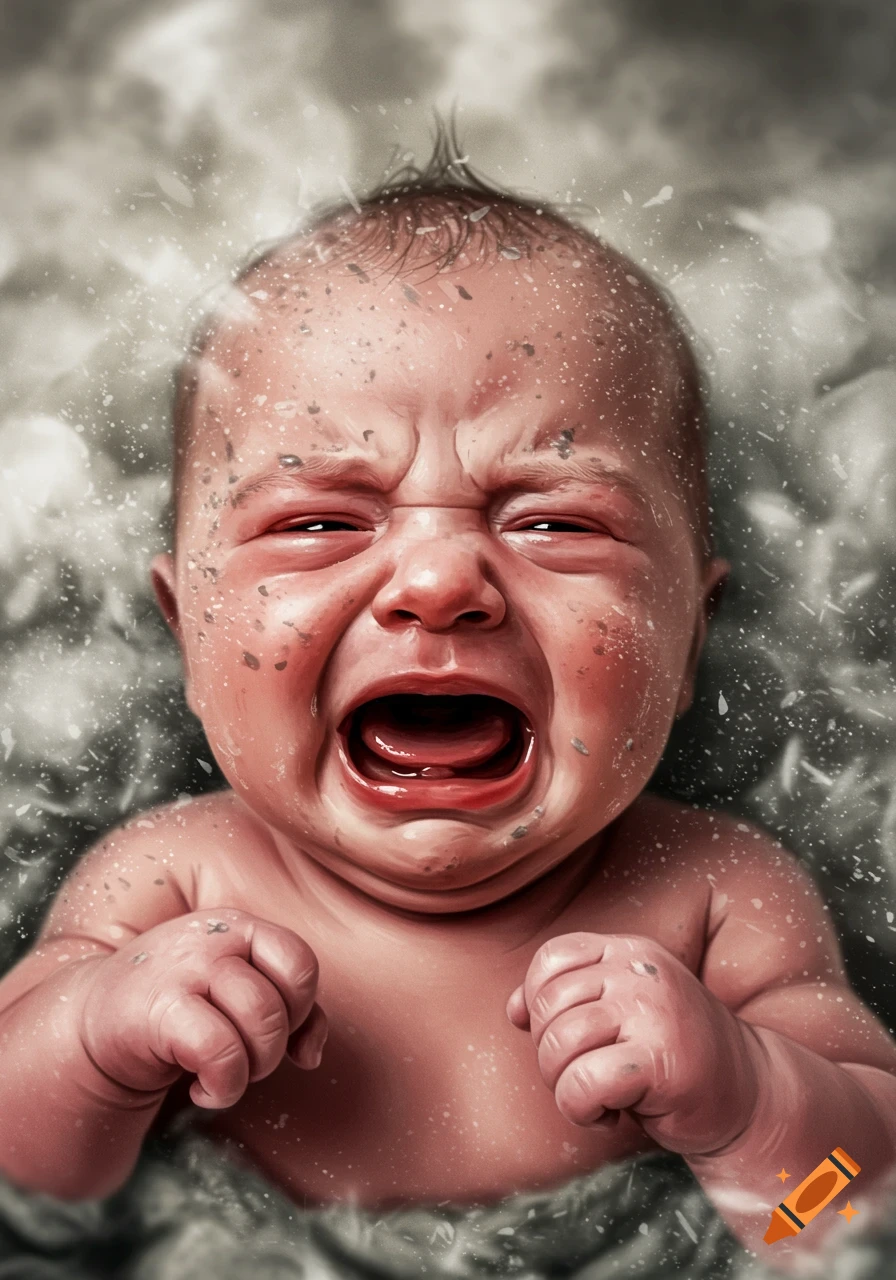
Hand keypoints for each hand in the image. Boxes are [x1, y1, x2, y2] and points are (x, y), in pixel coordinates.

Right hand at [79, 908, 325, 1108]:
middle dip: (272, 1049)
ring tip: (222, 1074)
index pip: (300, 963)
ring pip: (260, 1023)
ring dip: (251, 1069)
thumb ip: (288, 1014)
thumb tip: (310, 1056)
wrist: (90, 1022)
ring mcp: (186, 968)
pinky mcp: (160, 1009)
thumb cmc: (176, 1009)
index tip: (272, 1032)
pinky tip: (200, 1088)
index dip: (300, 1008)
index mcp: (238, 927)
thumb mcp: (234, 996)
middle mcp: (215, 939)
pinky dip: (223, 1085)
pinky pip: (222, 1051)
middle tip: (241, 1060)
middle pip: (282, 1003)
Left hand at [506, 931, 764, 1156]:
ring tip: (603, 1096)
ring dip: (565, 1087)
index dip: (540, 1004)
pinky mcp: (662, 1058)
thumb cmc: (671, 1057)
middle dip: (551, 1055)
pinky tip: (615, 1114)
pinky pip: (582, 1083)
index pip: (551, 959)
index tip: (568, 1039)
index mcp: (630, 951)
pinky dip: (583, 1110)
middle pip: (549, 1006)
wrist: (750, 1097)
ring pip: (559, 1045)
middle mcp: (641, 971)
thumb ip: (567, 1002)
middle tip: (587, 1077)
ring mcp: (654, 1010)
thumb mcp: (620, 1013)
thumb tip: (513, 1010)